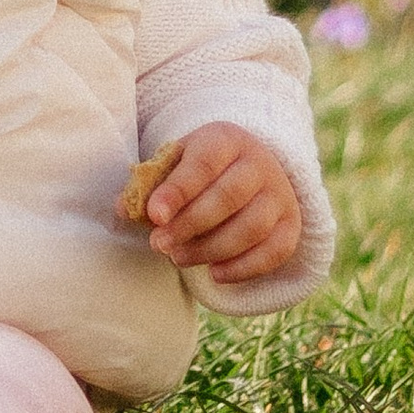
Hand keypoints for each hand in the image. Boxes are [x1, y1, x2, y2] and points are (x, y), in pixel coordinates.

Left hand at [143, 125, 304, 284]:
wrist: (249, 168)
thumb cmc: (202, 168)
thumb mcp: (175, 163)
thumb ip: (150, 183)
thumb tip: (123, 208)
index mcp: (226, 139)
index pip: (203, 164)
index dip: (177, 191)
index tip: (153, 215)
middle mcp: (260, 163)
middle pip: (228, 197)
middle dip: (189, 225)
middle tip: (158, 244)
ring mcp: (280, 194)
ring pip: (251, 227)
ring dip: (211, 249)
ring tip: (178, 258)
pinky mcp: (291, 224)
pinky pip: (273, 252)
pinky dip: (244, 268)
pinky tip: (215, 273)